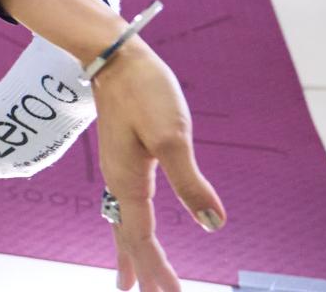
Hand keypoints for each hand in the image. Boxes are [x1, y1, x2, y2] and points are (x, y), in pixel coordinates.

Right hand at [91, 39, 226, 290]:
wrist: (113, 55)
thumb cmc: (144, 90)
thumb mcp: (173, 136)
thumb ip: (191, 183)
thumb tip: (213, 225)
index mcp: (129, 181)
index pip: (143, 238)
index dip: (158, 269)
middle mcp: (118, 181)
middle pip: (127, 237)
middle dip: (141, 270)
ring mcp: (118, 170)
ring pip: (121, 223)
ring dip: (129, 254)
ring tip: (128, 282)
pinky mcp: (122, 158)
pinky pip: (122, 207)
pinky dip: (127, 230)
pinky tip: (131, 229)